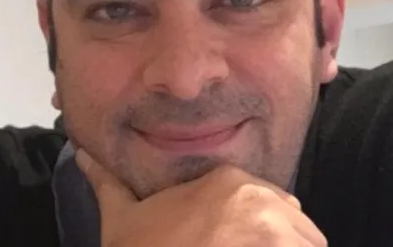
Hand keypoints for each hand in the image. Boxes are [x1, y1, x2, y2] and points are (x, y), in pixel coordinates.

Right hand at [76, 150, 326, 246]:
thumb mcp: (122, 220)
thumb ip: (108, 183)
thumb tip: (85, 156)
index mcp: (227, 182)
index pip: (266, 206)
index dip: (252, 234)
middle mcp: (260, 200)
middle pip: (292, 225)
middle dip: (276, 245)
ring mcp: (281, 235)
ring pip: (307, 243)